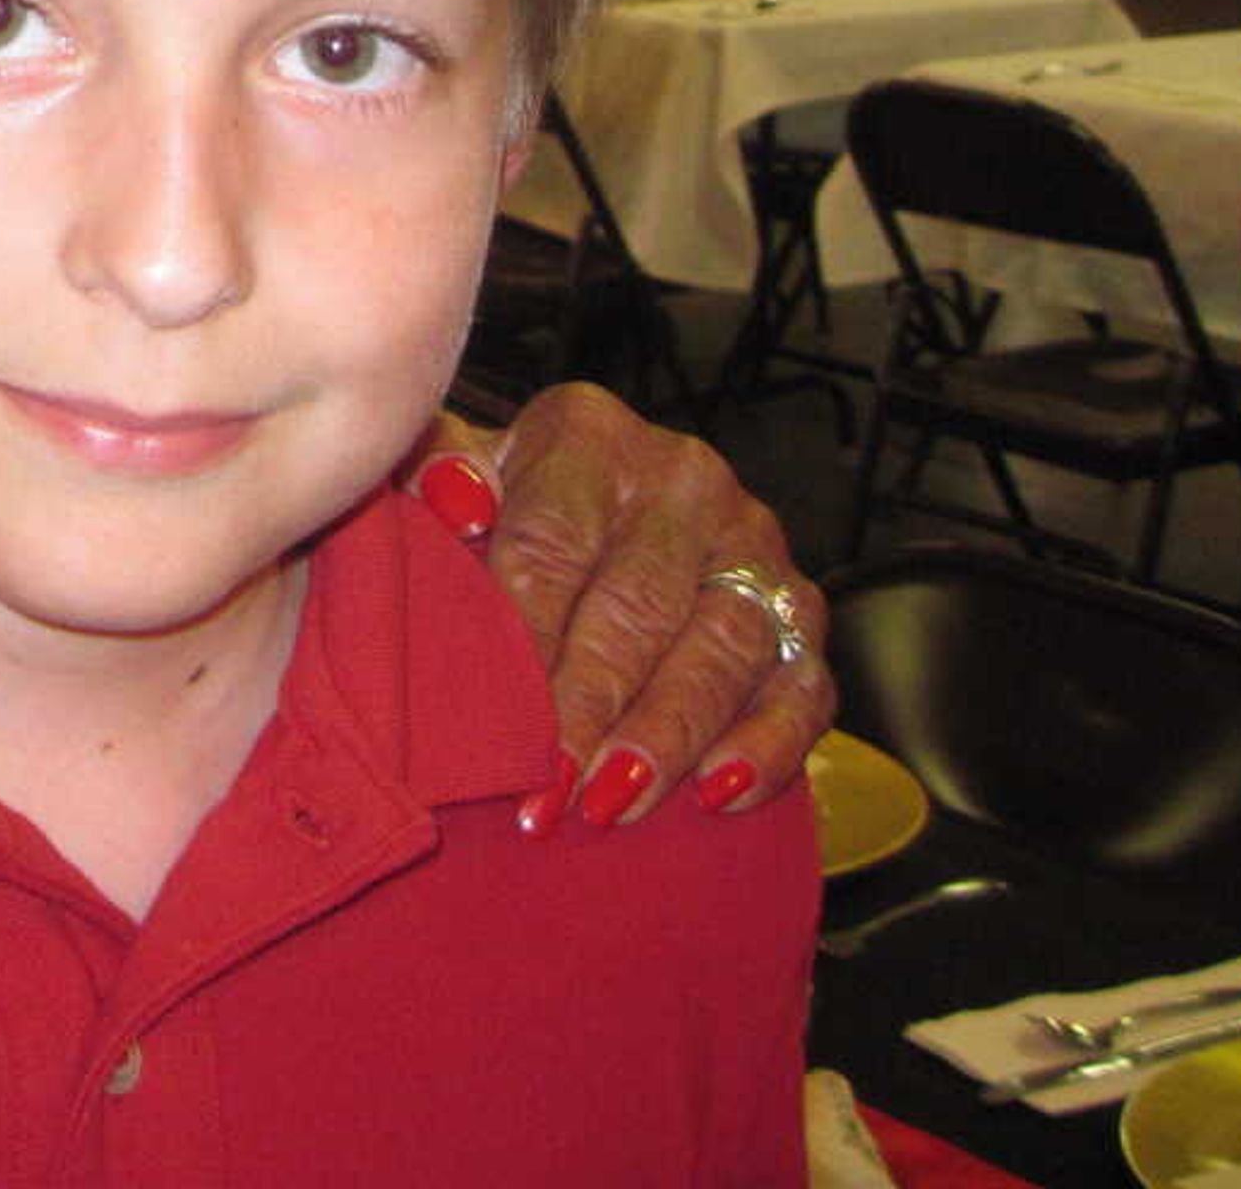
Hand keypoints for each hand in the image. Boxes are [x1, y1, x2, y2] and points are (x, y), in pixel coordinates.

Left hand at [411, 388, 834, 826]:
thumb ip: (438, 482)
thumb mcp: (459, 475)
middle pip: (639, 603)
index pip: (552, 543)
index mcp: (587, 435)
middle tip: (551, 786)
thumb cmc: (506, 505)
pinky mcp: (801, 610)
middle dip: (591, 705)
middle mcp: (683, 479)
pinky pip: (802, 686)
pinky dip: (767, 747)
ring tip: (613, 804)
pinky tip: (717, 797)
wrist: (593, 506)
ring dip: (667, 736)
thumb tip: (451, 505)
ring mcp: (753, 543)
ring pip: (725, 648)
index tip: (495, 718)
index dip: (523, 639)